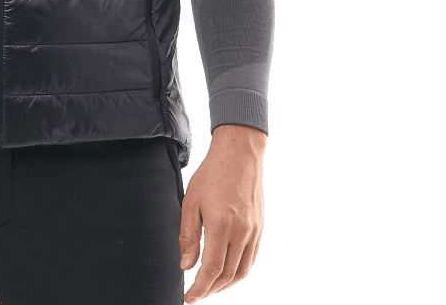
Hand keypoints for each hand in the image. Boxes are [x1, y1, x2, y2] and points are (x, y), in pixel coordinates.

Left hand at [179, 124, 265, 302]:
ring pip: (241, 271)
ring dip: (225, 284)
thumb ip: (188, 235)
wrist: (239, 154)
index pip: (211, 270)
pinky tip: (227, 272)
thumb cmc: (211, 174)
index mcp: (221, 227)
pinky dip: (239, 271)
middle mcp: (241, 233)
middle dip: (211, 289)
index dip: (200, 288)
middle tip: (196, 293)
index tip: (189, 298)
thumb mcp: (191, 201)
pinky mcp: (259, 228)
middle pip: (227, 275)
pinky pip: (251, 259)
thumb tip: (186, 266)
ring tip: (210, 287)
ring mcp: (253, 232)